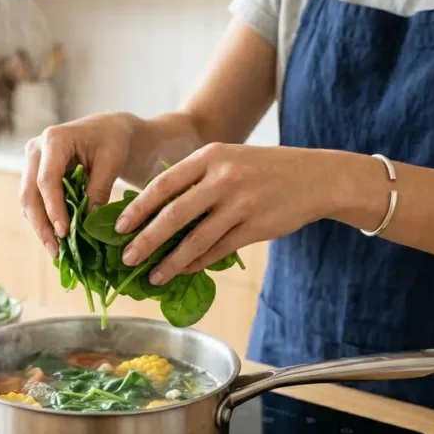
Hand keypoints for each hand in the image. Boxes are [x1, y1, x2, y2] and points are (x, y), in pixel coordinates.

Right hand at [20, 113, 145, 258]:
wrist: (107, 130)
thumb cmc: (112, 141)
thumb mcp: (111, 161)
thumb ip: (98, 189)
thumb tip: (86, 222)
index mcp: (54, 139)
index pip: (47, 179)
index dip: (53, 208)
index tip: (64, 232)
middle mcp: (36, 149)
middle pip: (30, 193)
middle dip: (41, 224)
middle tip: (56, 250)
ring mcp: (32, 163)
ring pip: (28, 200)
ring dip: (40, 226)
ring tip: (56, 250)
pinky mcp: (35, 176)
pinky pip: (34, 202)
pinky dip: (44, 220)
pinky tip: (56, 239)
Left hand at [116, 143, 334, 284]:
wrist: (315, 178)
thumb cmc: (262, 169)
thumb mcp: (228, 159)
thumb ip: (195, 178)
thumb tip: (154, 210)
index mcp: (210, 157)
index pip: (164, 185)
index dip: (138, 208)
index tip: (118, 227)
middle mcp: (223, 178)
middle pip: (174, 214)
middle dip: (147, 240)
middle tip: (127, 258)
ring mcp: (240, 204)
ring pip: (196, 239)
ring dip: (171, 262)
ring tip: (153, 277)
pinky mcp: (255, 227)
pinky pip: (218, 250)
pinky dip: (197, 263)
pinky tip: (182, 272)